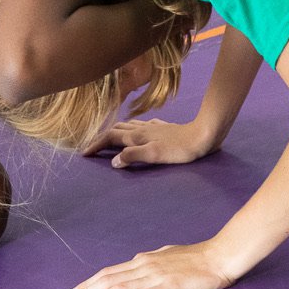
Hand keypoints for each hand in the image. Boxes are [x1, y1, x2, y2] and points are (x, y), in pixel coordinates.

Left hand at [62, 242, 235, 288]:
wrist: (218, 257)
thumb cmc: (197, 258)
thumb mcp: (167, 256)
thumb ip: (150, 263)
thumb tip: (137, 263)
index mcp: (142, 260)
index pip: (108, 273)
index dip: (88, 283)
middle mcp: (143, 266)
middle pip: (107, 281)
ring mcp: (154, 277)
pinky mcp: (166, 288)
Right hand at [82, 116, 220, 166]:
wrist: (203, 135)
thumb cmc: (179, 148)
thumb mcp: (154, 155)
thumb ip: (133, 156)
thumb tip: (114, 162)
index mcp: (137, 136)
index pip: (110, 137)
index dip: (96, 144)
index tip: (85, 154)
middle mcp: (142, 129)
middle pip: (116, 129)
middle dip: (102, 137)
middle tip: (93, 148)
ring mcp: (153, 127)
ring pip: (128, 126)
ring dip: (115, 132)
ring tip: (109, 139)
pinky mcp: (164, 128)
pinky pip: (141, 126)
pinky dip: (132, 129)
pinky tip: (137, 132)